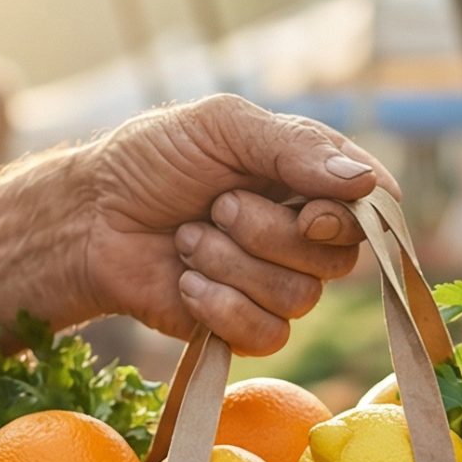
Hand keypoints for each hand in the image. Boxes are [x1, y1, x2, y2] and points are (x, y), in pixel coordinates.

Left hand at [81, 95, 394, 354]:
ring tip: (188, 239)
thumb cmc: (152, 160)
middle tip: (217, 205)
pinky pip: (267, 335)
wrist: (90, 217)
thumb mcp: (221, 127)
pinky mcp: (245, 327)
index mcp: (309, 177)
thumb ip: (294, 147)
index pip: (372, 205)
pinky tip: (186, 281)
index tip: (306, 206)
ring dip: (231, 265)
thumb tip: (366, 182)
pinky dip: (219, 305)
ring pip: (299, 298)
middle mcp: (303, 233)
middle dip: (267, 232)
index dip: (348, 215)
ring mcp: (276, 283)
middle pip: (338, 258)